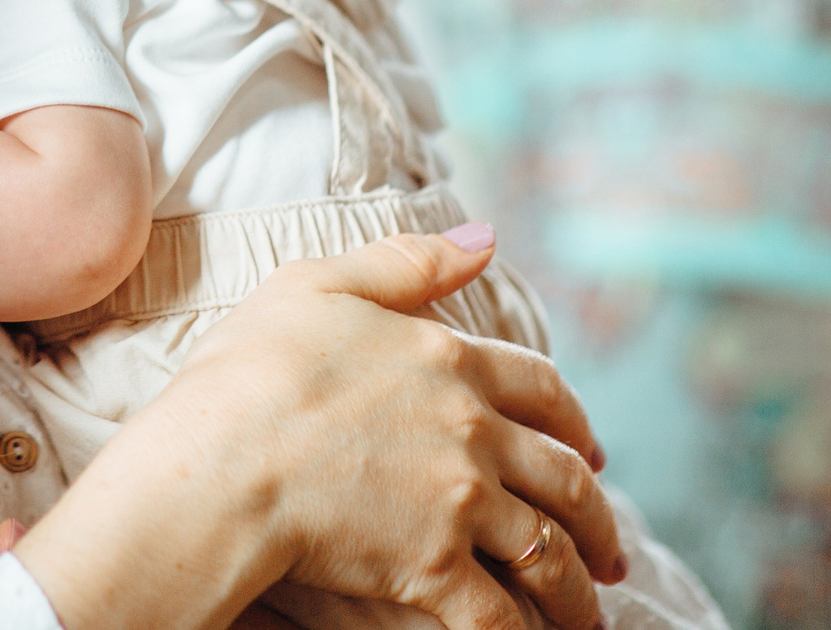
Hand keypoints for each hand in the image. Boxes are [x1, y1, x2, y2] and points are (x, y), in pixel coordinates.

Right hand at [17, 231, 622, 629]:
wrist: (221, 461)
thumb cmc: (252, 368)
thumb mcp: (319, 284)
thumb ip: (406, 261)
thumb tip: (484, 238)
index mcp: (451, 360)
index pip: (543, 389)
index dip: (575, 423)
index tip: (594, 454)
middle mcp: (473, 432)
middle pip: (564, 479)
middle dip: (597, 519)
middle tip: (609, 551)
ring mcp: (459, 503)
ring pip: (548, 552)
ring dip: (579, 589)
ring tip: (588, 611)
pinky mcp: (433, 569)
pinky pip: (500, 614)